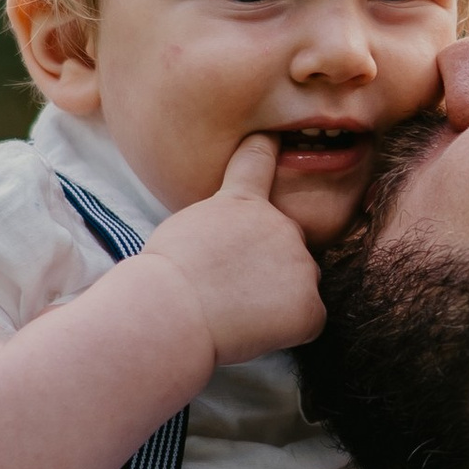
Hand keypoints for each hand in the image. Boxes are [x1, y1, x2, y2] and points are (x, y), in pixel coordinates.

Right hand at [142, 136, 326, 362]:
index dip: (266, 148)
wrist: (170, 308)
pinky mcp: (309, 306)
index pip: (258, 161)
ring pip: (300, 283)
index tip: (272, 138)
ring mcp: (300, 264)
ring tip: (235, 311)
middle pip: (288, 244)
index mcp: (241, 203)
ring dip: (279, 298)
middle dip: (270, 265)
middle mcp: (280, 224)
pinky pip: (308, 321)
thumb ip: (218, 230)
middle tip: (229, 289)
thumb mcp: (183, 231)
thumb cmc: (159, 279)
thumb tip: (227, 255)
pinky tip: (253, 331)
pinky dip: (287, 330)